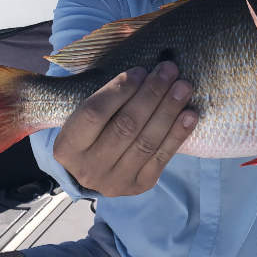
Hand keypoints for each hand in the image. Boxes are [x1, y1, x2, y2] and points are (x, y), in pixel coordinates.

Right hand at [53, 61, 196, 195]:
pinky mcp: (138, 186)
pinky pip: (162, 158)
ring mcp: (115, 181)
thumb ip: (104, 97)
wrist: (94, 171)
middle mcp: (88, 168)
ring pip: (146, 142)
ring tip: (183, 87)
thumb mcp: (83, 116)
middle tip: (169, 70)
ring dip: (168, 111)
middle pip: (125, 126)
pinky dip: (177, 134)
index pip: (94, 113)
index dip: (120, 90)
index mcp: (67, 146)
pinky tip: (189, 114)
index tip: (141, 70)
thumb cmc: (92, 132)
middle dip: (151, 94)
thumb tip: (143, 71)